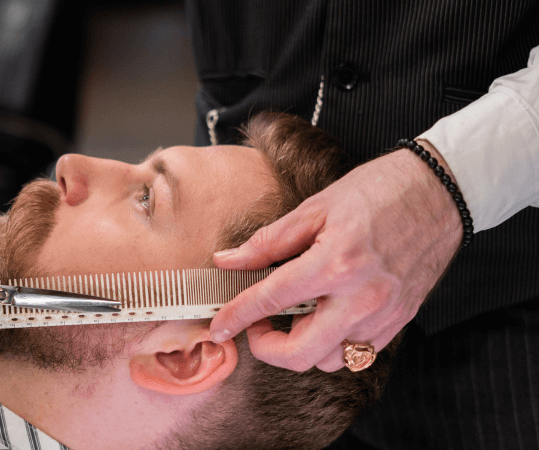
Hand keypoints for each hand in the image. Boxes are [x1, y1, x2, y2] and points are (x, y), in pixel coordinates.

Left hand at [209, 143, 462, 370]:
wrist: (439, 192)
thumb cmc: (378, 191)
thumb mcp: (314, 209)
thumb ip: (267, 242)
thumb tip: (227, 261)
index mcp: (335, 264)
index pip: (271, 301)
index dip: (236, 316)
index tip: (219, 326)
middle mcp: (361, 298)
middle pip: (300, 353)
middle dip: (267, 348)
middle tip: (257, 325)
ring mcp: (384, 315)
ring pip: (329, 360)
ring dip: (302, 347)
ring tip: (295, 316)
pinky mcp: (400, 321)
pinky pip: (357, 353)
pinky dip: (333, 344)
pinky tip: (325, 316)